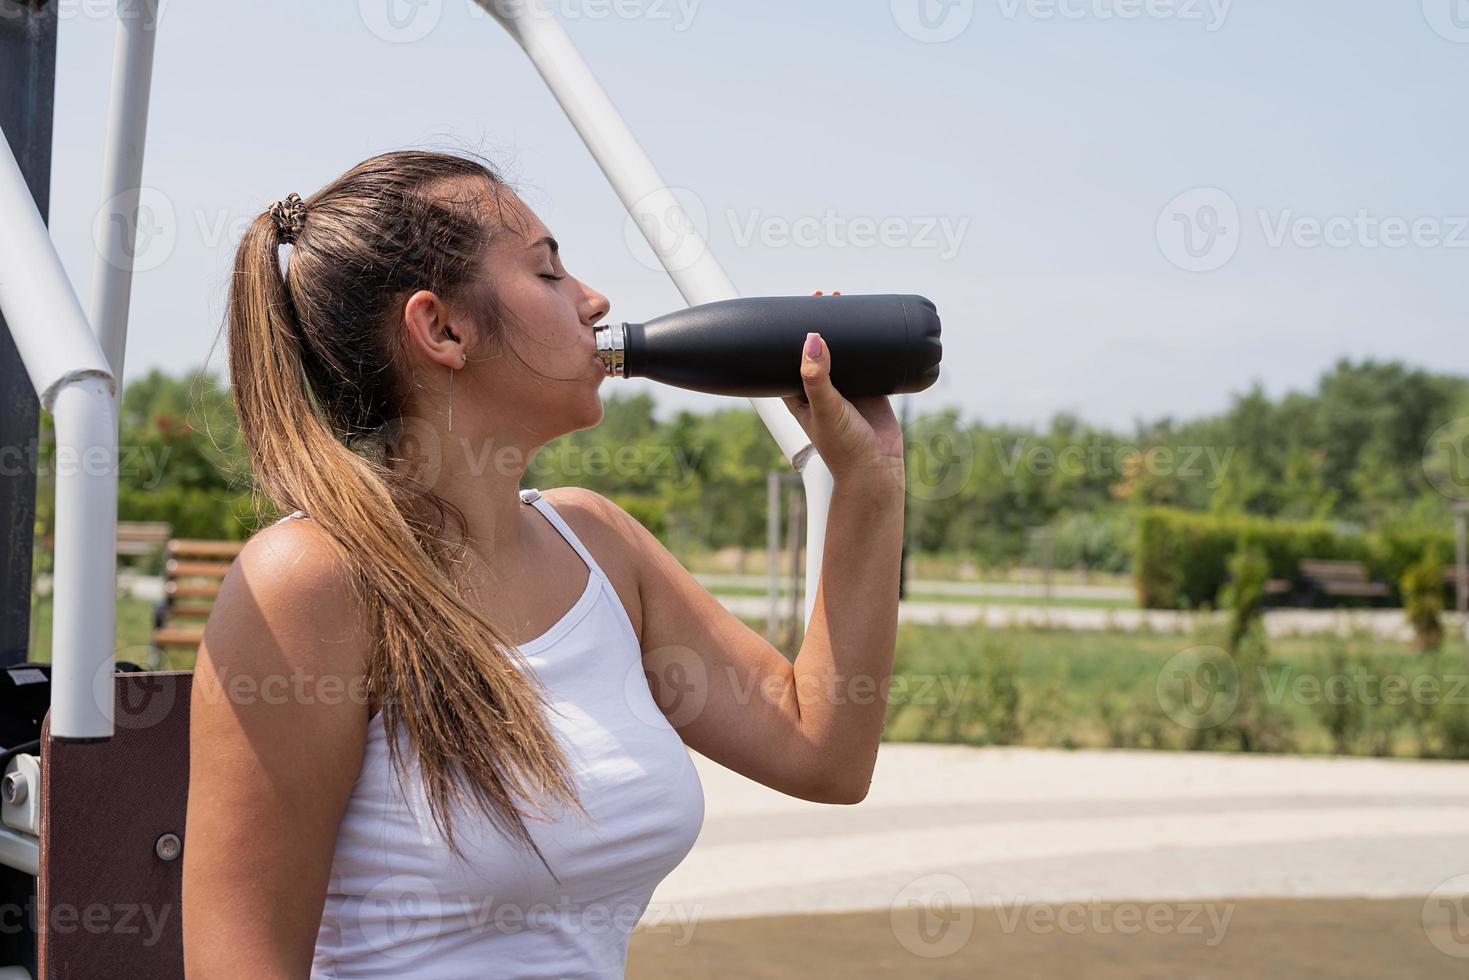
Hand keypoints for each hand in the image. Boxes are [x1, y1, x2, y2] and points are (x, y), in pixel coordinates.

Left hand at [781, 290, 905, 491]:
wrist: (877, 471)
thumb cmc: (843, 449)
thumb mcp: (825, 408)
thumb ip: (816, 377)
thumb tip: (811, 339)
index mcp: (800, 395)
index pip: (790, 356)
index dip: (793, 331)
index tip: (801, 305)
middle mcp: (822, 390)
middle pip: (818, 350)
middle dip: (821, 324)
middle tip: (826, 297)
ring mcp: (848, 390)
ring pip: (845, 354)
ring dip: (846, 332)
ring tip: (849, 304)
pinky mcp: (872, 391)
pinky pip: (872, 362)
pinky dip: (873, 347)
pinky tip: (877, 328)